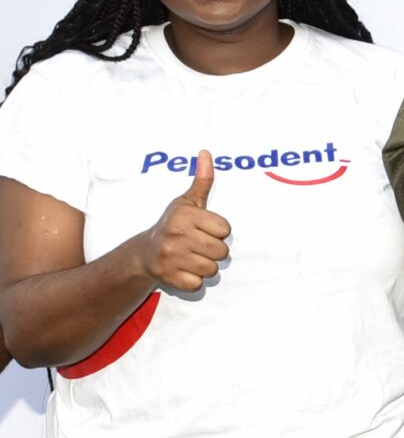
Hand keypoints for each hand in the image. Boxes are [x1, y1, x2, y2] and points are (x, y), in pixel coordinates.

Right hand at [137, 152, 230, 291]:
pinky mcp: (169, 278)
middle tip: (196, 245)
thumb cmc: (173, 225)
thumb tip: (206, 153)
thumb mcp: (187, 202)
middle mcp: (176, 236)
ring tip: (190, 257)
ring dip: (205, 266)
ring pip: (212, 269)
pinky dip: (194, 280)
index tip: (202, 229)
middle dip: (213, 250)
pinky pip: (199, 284)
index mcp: (184, 216)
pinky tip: (183, 270)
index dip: (218, 231)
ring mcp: (171, 258)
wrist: (144, 252)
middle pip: (222, 252)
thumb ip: (202, 181)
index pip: (225, 230)